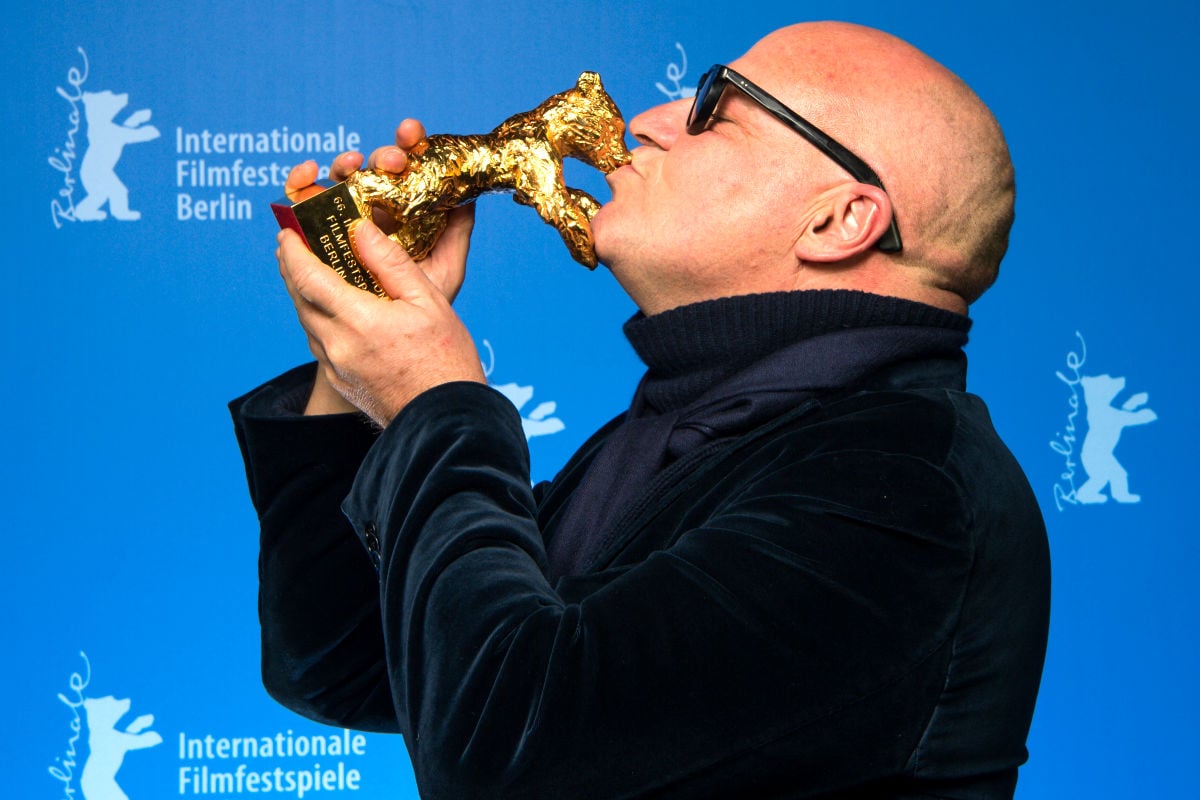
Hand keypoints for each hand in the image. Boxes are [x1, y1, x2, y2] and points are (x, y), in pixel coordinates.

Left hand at [283, 120, 476, 415]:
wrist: (445, 418)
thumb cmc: (445, 360)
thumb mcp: (427, 301)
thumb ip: (390, 262)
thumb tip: (360, 230)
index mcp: (358, 320)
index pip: (308, 277)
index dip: (293, 252)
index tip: (287, 233)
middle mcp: (338, 345)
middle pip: (300, 300)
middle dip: (292, 270)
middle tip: (293, 247)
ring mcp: (337, 367)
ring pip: (309, 324)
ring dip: (306, 297)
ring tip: (314, 276)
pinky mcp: (342, 382)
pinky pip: (321, 345)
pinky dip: (321, 323)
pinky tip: (336, 316)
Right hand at [284, 119, 473, 301]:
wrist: (387, 336)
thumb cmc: (418, 301)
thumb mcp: (446, 266)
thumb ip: (457, 231)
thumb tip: (469, 194)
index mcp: (404, 206)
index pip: (407, 166)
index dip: (409, 143)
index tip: (411, 132)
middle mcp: (373, 205)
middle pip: (374, 168)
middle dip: (382, 155)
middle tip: (392, 161)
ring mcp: (342, 216)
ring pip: (339, 179)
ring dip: (344, 164)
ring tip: (350, 165)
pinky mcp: (314, 230)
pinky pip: (302, 201)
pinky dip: (300, 183)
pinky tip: (305, 175)